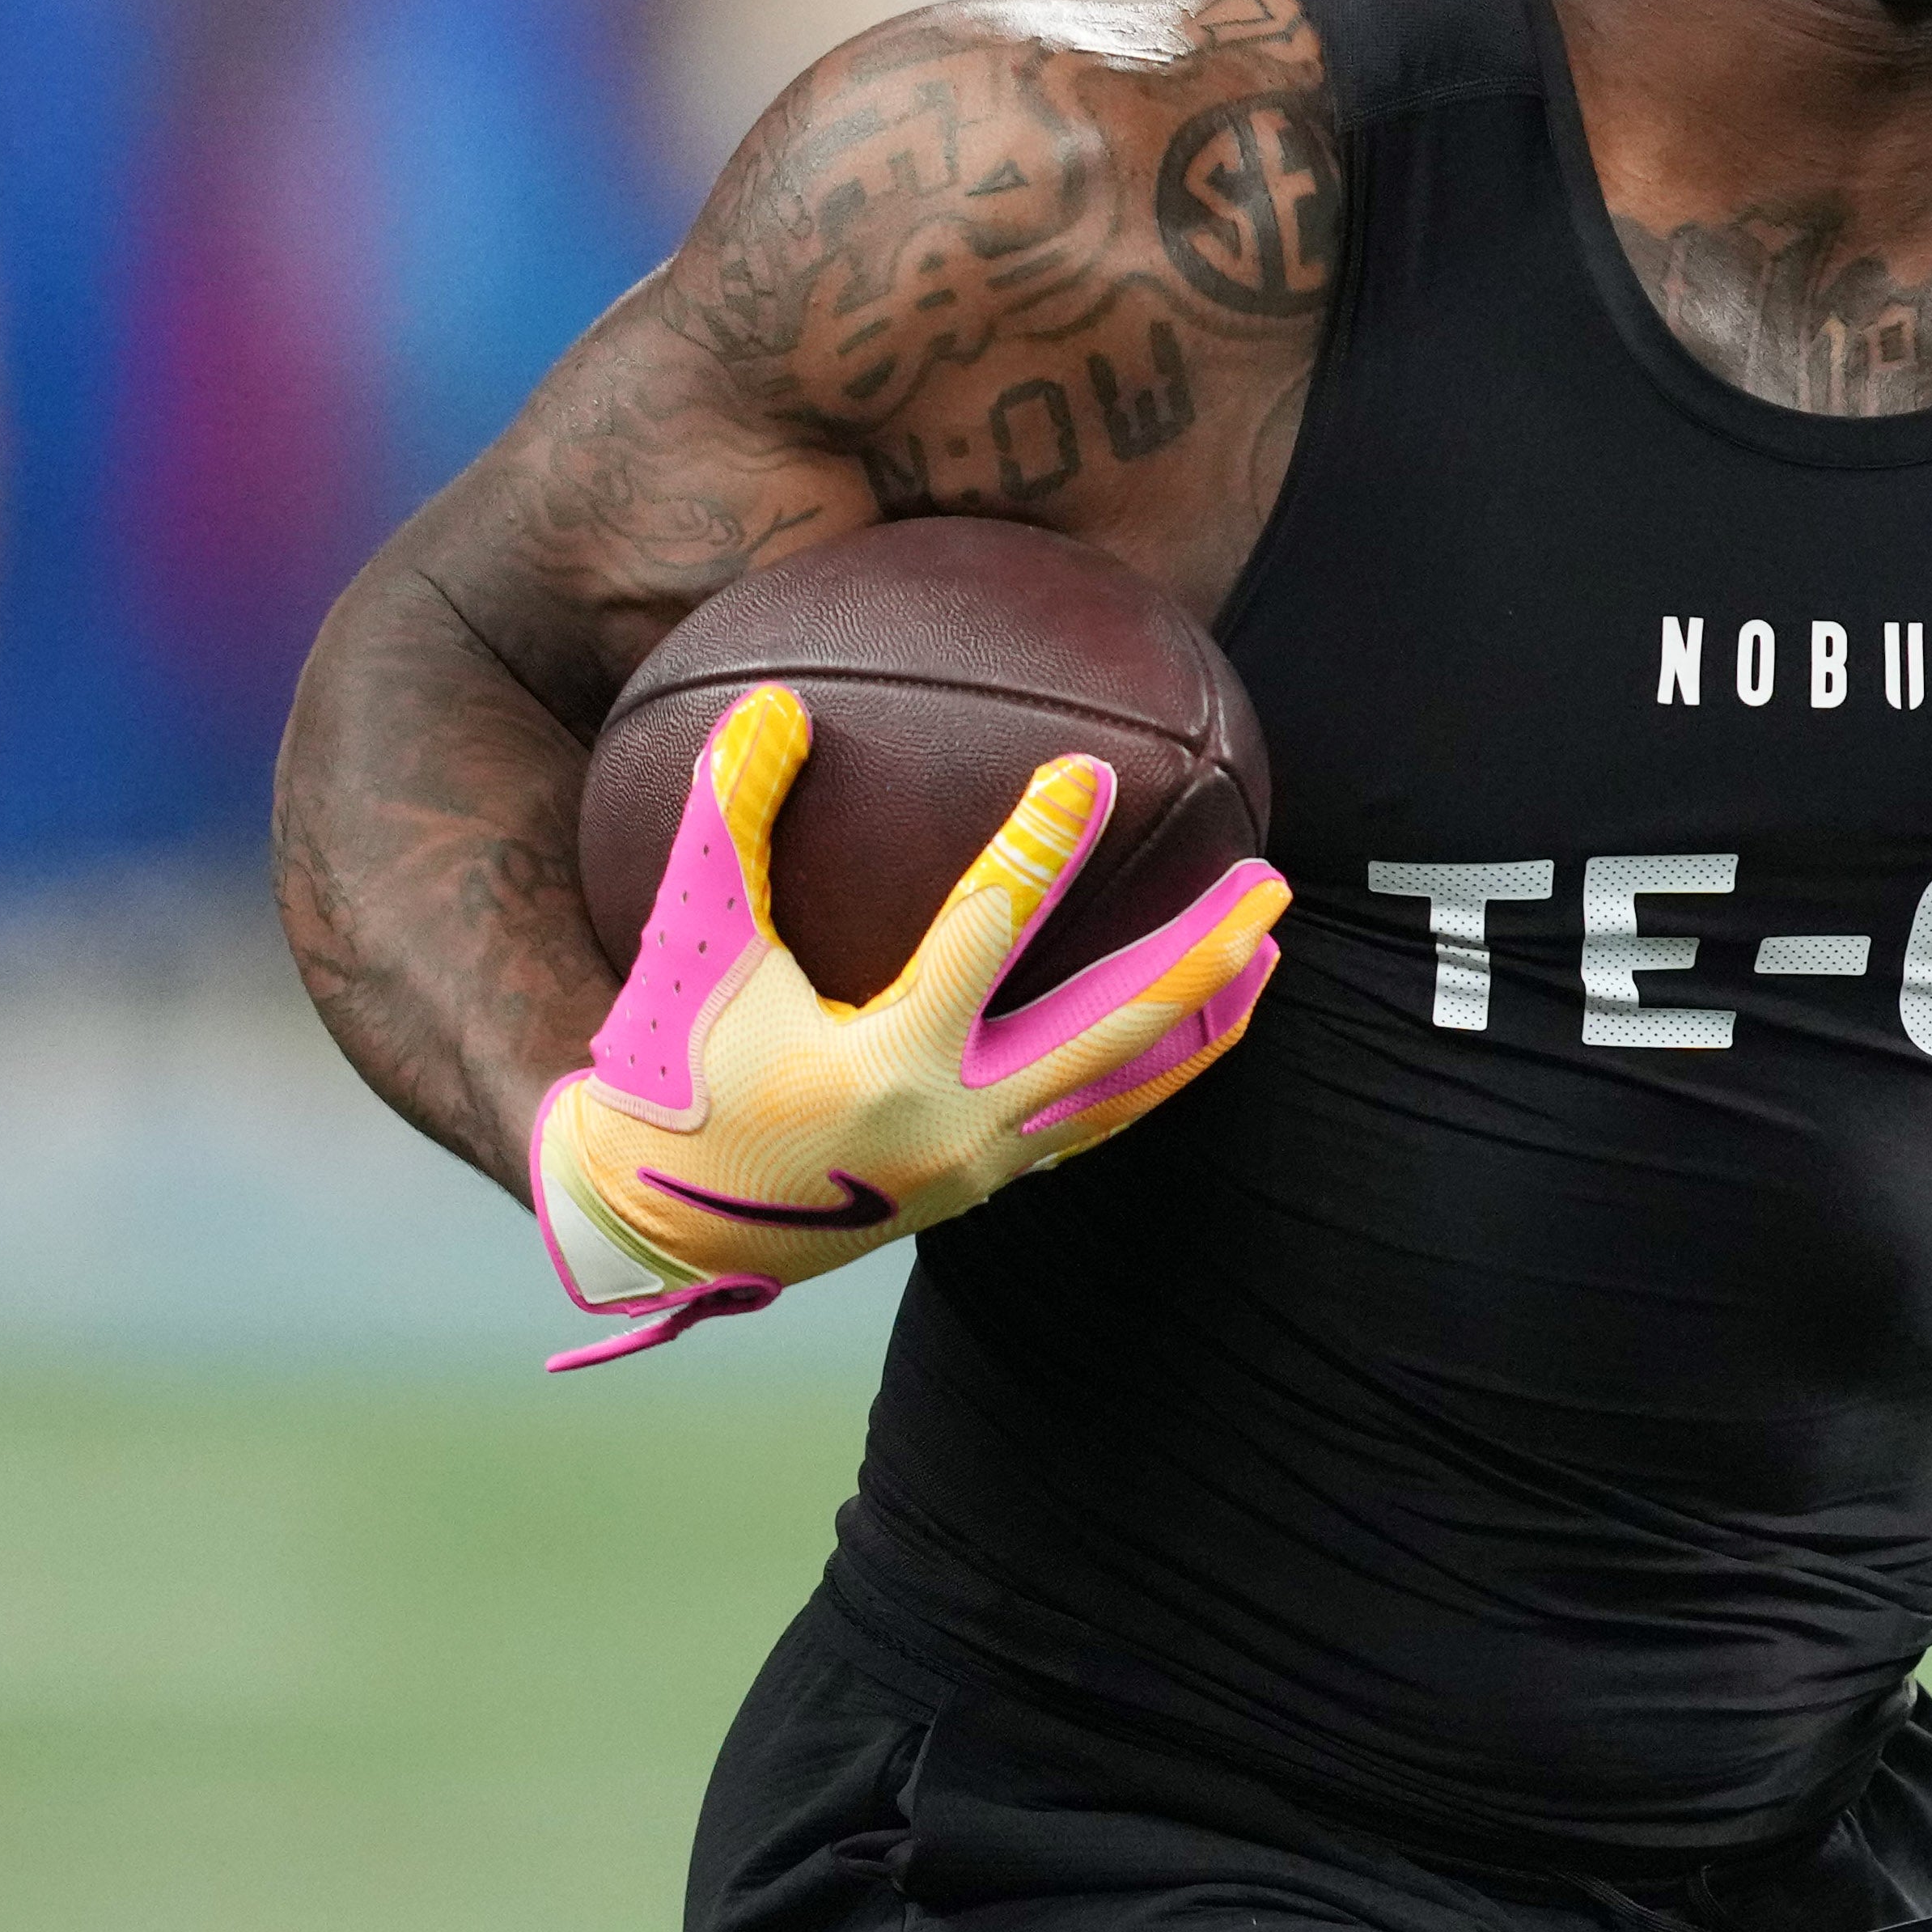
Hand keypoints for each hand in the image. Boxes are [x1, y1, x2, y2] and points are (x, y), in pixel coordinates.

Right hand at [529, 683, 1286, 1370]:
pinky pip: (1095, 1123)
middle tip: (1269, 883)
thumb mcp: (689, 949)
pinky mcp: (985, 1183)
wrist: (661, 1229)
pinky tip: (1188, 1025)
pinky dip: (1151, 1072)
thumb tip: (772, 702)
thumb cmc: (668, 1078)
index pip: (984, 937)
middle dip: (1200, 958)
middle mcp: (957, 1124)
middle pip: (1113, 1032)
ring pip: (1125, 1090)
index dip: (1038, 850)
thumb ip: (728, 826)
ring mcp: (983, 1164)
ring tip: (1269, 955)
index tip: (1087, 772)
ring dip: (1202, 1022)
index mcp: (886, 1064)